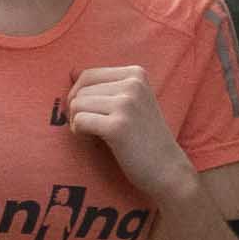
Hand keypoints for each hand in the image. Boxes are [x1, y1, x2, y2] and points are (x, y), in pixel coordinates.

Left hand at [62, 64, 195, 205]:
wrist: (167, 168)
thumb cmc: (142, 136)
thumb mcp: (131, 101)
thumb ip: (106, 85)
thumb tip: (71, 71)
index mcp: (136, 73)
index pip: (87, 75)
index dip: (79, 96)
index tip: (93, 113)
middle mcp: (133, 84)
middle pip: (80, 91)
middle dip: (78, 111)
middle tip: (96, 127)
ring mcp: (127, 103)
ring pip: (76, 104)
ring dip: (78, 122)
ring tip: (97, 134)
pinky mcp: (118, 126)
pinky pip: (79, 121)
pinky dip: (79, 132)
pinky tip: (95, 140)